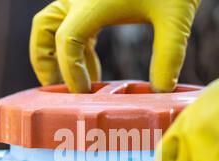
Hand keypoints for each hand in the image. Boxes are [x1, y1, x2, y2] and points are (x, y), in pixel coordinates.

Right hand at [30, 0, 199, 92]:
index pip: (67, 42)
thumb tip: (161, 92)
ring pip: (50, 25)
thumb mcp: (174, 18)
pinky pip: (70, 24)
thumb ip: (168, 56)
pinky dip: (74, 48)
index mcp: (92, 2)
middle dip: (45, 62)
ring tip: (74, 84)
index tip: (86, 94)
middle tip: (57, 91)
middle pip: (44, 30)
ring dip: (54, 54)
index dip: (71, 72)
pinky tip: (94, 70)